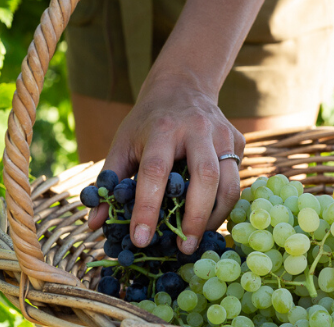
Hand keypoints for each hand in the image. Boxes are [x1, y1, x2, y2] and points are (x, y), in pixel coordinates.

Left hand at [87, 74, 244, 254]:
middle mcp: (197, 128)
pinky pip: (236, 180)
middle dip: (194, 217)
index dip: (147, 207)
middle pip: (204, 176)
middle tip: (182, 248)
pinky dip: (224, 206)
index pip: (155, 171)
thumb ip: (109, 181)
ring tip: (196, 239)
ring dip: (214, 217)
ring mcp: (222, 134)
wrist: (182, 86)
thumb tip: (95, 225)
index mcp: (162, 128)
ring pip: (229, 182)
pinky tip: (207, 219)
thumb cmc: (147, 122)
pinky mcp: (238, 141)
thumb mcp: (122, 143)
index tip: (140, 239)